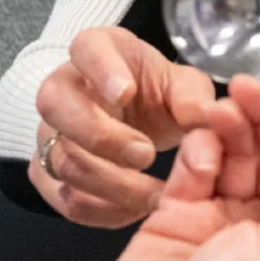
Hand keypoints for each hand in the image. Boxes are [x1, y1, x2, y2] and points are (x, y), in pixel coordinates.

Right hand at [31, 27, 218, 228]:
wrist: (133, 119)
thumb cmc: (154, 94)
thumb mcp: (181, 87)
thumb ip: (195, 99)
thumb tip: (212, 118)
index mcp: (95, 50)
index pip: (85, 49)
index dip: (102, 71)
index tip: (126, 93)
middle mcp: (61, 88)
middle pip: (56, 106)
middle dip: (102, 136)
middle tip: (146, 154)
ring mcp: (48, 132)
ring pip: (60, 159)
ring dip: (109, 183)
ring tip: (153, 194)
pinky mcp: (48, 172)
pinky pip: (63, 197)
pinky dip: (101, 210)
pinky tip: (135, 210)